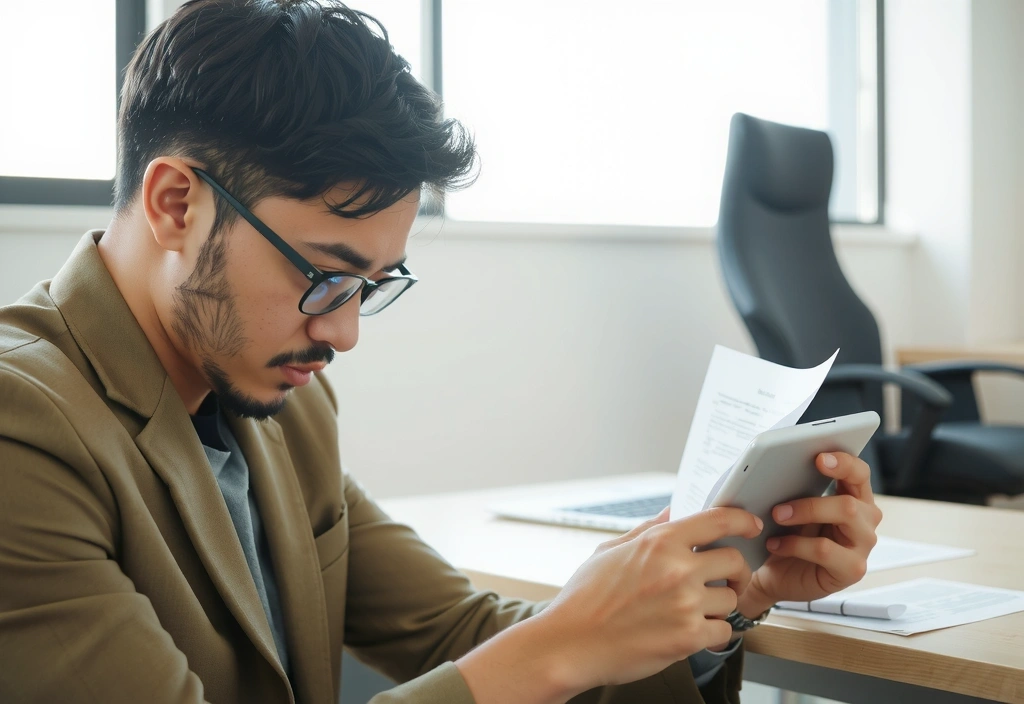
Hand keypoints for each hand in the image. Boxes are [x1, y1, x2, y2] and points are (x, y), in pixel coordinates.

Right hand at [538, 506, 762, 689]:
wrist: (570, 644)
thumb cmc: (584, 599)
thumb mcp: (610, 551)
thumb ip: (646, 530)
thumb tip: (671, 513)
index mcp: (659, 542)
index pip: (718, 520)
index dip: (743, 520)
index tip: (751, 525)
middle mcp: (678, 569)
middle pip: (735, 560)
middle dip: (735, 571)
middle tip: (726, 580)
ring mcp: (685, 604)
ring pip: (731, 599)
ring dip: (719, 605)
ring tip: (696, 611)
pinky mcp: (688, 638)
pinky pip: (724, 632)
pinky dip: (714, 634)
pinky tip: (693, 632)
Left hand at [738, 452, 882, 616]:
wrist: (776, 574)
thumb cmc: (788, 535)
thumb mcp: (793, 506)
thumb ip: (797, 486)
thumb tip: (784, 465)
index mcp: (854, 496)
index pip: (859, 473)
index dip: (843, 462)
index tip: (819, 457)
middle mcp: (865, 519)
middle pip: (850, 501)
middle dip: (811, 501)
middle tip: (778, 506)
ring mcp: (862, 545)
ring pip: (844, 518)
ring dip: (805, 515)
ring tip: (776, 518)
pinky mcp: (852, 569)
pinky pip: (825, 550)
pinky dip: (795, 545)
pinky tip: (776, 544)